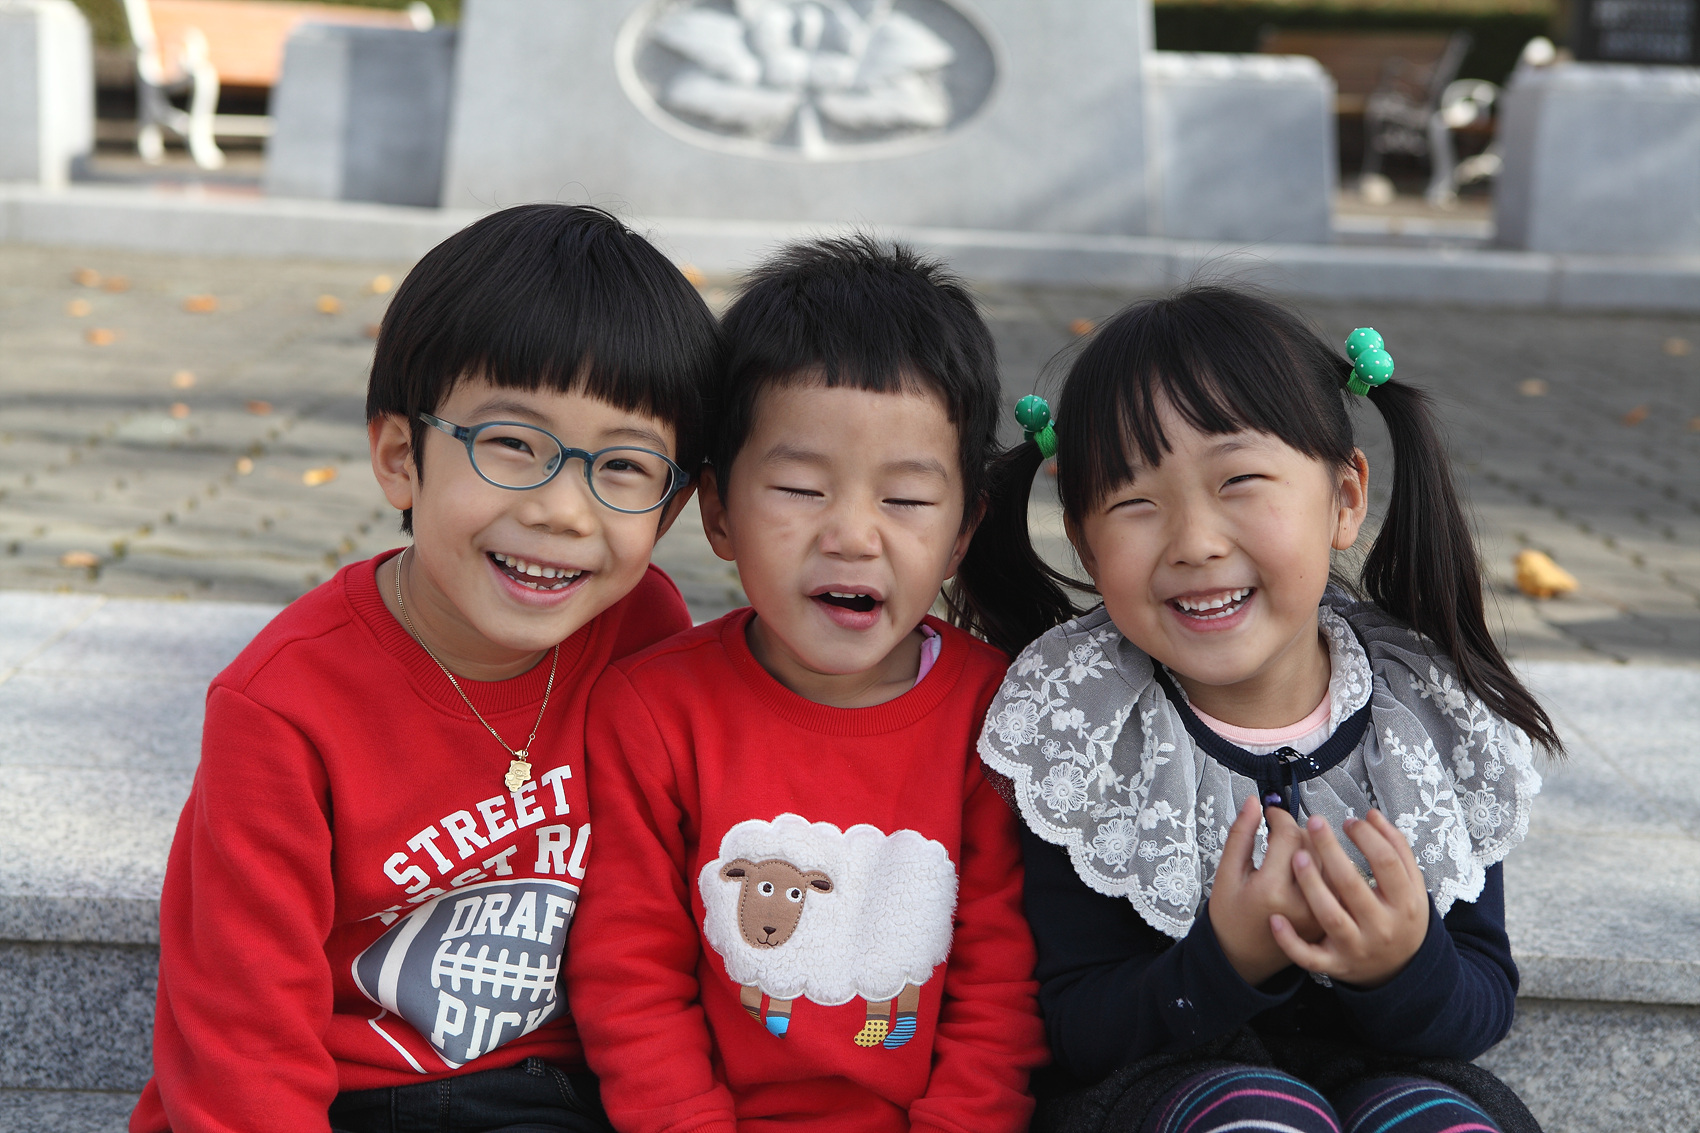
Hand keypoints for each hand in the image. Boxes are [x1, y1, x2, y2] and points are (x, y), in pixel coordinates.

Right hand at [1209, 796, 1323, 985]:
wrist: (1243, 958)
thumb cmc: (1231, 917)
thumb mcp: (1226, 874)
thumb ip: (1240, 835)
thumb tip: (1255, 802)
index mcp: (1271, 890)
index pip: (1289, 835)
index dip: (1280, 817)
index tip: (1271, 814)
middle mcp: (1301, 904)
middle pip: (1314, 847)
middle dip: (1299, 830)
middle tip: (1282, 832)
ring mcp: (1319, 915)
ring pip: (1332, 863)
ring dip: (1319, 847)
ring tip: (1299, 847)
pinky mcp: (1329, 920)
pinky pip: (1339, 884)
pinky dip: (1331, 868)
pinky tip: (1317, 863)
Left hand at [1270, 810, 1429, 987]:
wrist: (1400, 970)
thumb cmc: (1401, 918)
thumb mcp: (1412, 886)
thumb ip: (1397, 849)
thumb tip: (1372, 816)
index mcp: (1404, 904)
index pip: (1386, 862)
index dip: (1367, 837)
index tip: (1349, 821)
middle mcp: (1381, 927)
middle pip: (1351, 884)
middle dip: (1330, 851)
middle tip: (1314, 823)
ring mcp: (1356, 947)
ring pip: (1329, 916)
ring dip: (1311, 886)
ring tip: (1296, 856)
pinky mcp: (1335, 965)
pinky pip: (1309, 955)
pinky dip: (1290, 941)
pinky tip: (1275, 920)